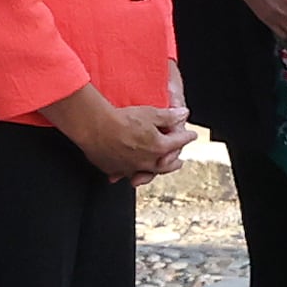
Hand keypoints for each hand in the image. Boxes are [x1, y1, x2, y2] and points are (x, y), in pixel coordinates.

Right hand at [44, 88, 196, 182]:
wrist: (95, 127)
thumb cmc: (122, 118)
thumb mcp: (151, 113)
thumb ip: (170, 116)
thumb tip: (184, 114)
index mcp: (159, 147)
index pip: (179, 142)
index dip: (187, 137)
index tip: (191, 135)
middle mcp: (147, 161)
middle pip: (166, 164)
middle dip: (174, 161)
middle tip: (179, 161)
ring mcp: (130, 167)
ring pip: (146, 172)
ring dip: (154, 171)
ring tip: (157, 169)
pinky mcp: (114, 169)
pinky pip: (124, 173)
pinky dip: (129, 172)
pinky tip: (130, 172)